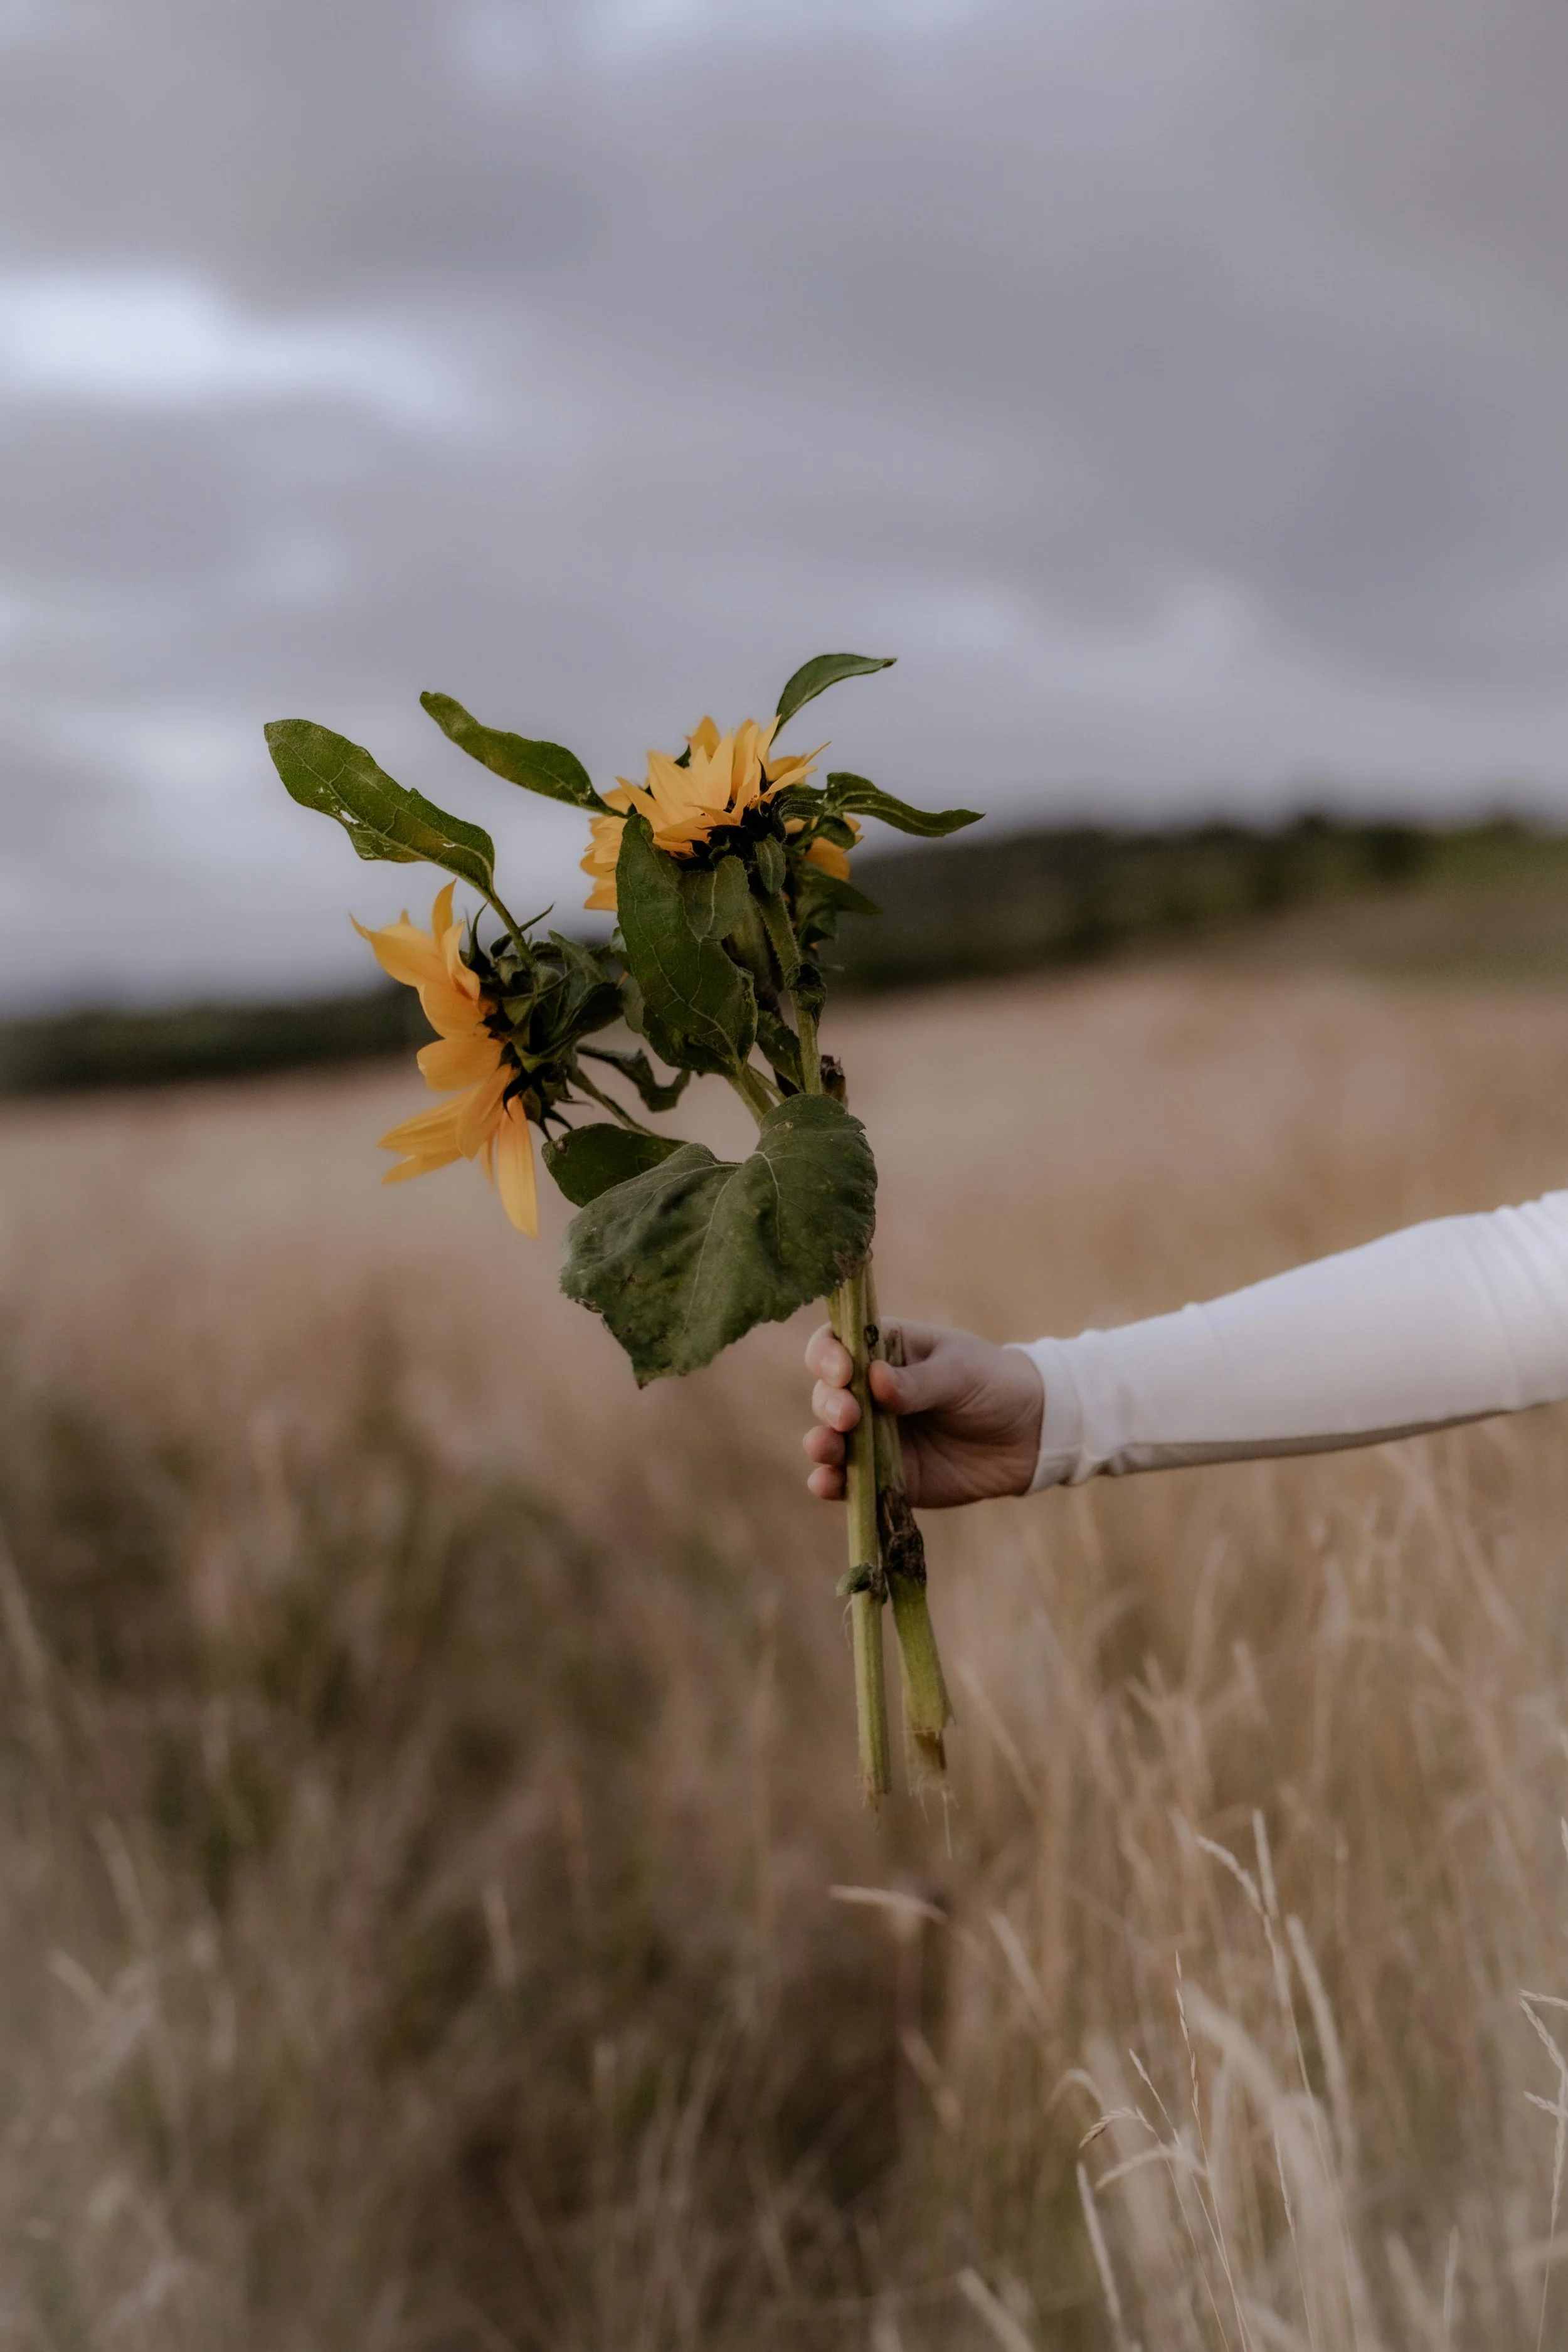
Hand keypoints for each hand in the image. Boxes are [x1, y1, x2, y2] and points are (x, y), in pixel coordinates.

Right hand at [802, 1319, 1043, 1507]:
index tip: (843, 1371)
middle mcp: (870, 1394)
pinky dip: (832, 1483)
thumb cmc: (995, 1385)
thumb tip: (875, 1380)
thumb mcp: (962, 1372)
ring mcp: (874, 1437)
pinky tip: (827, 1484)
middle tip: (848, 1416)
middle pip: (827, 1394)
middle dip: (830, 1404)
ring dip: (822, 1443)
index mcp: (884, 1351)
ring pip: (830, 1439)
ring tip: (826, 1448)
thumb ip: (920, 1381)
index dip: (828, 1356)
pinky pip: (850, 1481)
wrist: (1031, 1435)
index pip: (836, 1345)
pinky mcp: (886, 1476)